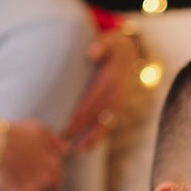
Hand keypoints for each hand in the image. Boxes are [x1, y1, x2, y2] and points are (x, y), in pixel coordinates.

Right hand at [0, 120, 66, 190]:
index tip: (43, 176)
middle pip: (45, 190)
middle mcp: (44, 180)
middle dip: (39, 187)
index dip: (51, 178)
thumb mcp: (40, 131)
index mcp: (52, 166)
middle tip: (29, 181)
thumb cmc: (18, 133)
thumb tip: (67, 149)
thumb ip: (55, 141)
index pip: (58, 180)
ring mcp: (30, 190)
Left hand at [63, 26, 141, 151]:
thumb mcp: (109, 40)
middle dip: (80, 128)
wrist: (127, 51)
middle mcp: (117, 94)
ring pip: (104, 123)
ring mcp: (119, 103)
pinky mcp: (118, 108)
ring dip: (89, 137)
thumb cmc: (111, 45)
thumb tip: (91, 52)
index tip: (67, 124)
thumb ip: (100, 45)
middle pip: (96, 115)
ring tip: (75, 150)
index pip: (93, 99)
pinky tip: (86, 147)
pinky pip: (108, 124)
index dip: (80, 113)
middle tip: (62, 140)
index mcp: (111, 80)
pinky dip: (98, 137)